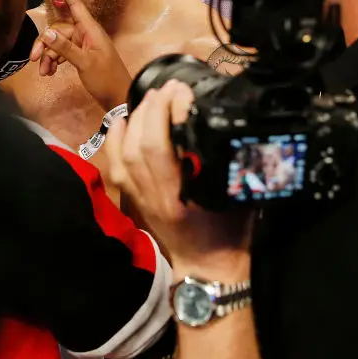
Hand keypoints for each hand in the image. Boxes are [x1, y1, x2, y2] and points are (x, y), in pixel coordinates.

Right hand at [29, 0, 131, 111]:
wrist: (119, 98)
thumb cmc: (106, 78)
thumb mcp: (84, 63)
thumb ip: (64, 47)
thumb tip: (47, 32)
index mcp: (90, 30)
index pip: (76, 6)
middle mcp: (86, 34)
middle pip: (59, 30)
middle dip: (45, 44)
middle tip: (34, 59)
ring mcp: (84, 45)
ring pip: (59, 43)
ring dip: (49, 56)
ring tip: (44, 72)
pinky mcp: (81, 56)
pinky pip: (63, 52)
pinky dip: (55, 61)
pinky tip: (49, 72)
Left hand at [106, 80, 251, 267]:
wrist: (209, 269)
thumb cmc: (232, 231)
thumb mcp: (242, 194)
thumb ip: (237, 160)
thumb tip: (234, 116)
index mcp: (186, 198)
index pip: (163, 148)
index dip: (168, 114)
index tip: (183, 92)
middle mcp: (158, 196)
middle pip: (142, 146)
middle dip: (152, 110)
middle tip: (171, 89)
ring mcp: (143, 199)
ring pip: (126, 154)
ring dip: (136, 120)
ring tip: (153, 99)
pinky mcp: (136, 200)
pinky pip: (117, 168)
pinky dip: (115, 141)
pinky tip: (122, 120)